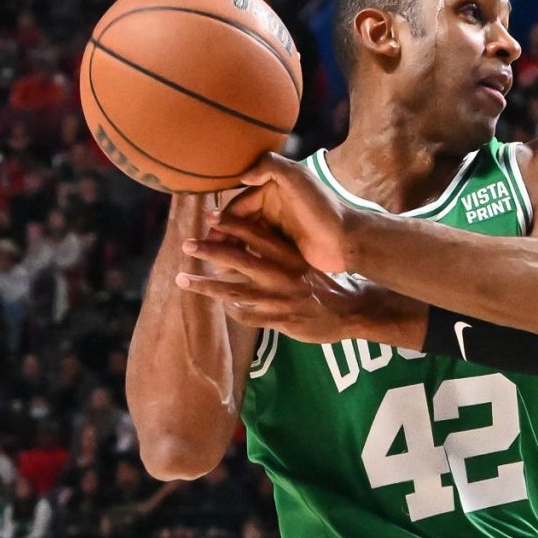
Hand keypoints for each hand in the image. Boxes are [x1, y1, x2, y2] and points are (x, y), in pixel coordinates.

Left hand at [176, 212, 414, 343]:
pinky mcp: (280, 320)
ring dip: (206, 286)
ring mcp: (279, 299)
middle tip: (187, 245)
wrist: (354, 309)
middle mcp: (281, 275)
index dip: (231, 224)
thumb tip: (255, 235)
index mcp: (289, 255)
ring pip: (234, 292)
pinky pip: (247, 316)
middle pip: (238, 260)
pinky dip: (231, 311)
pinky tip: (220, 306)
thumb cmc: (328, 282)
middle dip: (209, 252)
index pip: (256, 234)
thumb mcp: (307, 258)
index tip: (210, 217)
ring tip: (183, 280)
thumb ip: (282, 250)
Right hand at [211, 155, 361, 274]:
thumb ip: (270, 166)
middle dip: (221, 236)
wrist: (350, 241)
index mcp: (273, 189)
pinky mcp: (285, 249)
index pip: (239, 204)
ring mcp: (279, 229)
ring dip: (231, 250)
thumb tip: (241, 173)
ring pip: (247, 239)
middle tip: (204, 252)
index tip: (208, 232)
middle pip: (239, 222)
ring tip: (217, 265)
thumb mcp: (297, 178)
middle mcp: (274, 207)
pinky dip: (246, 260)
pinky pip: (259, 253)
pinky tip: (234, 272)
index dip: (223, 218)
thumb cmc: (324, 208)